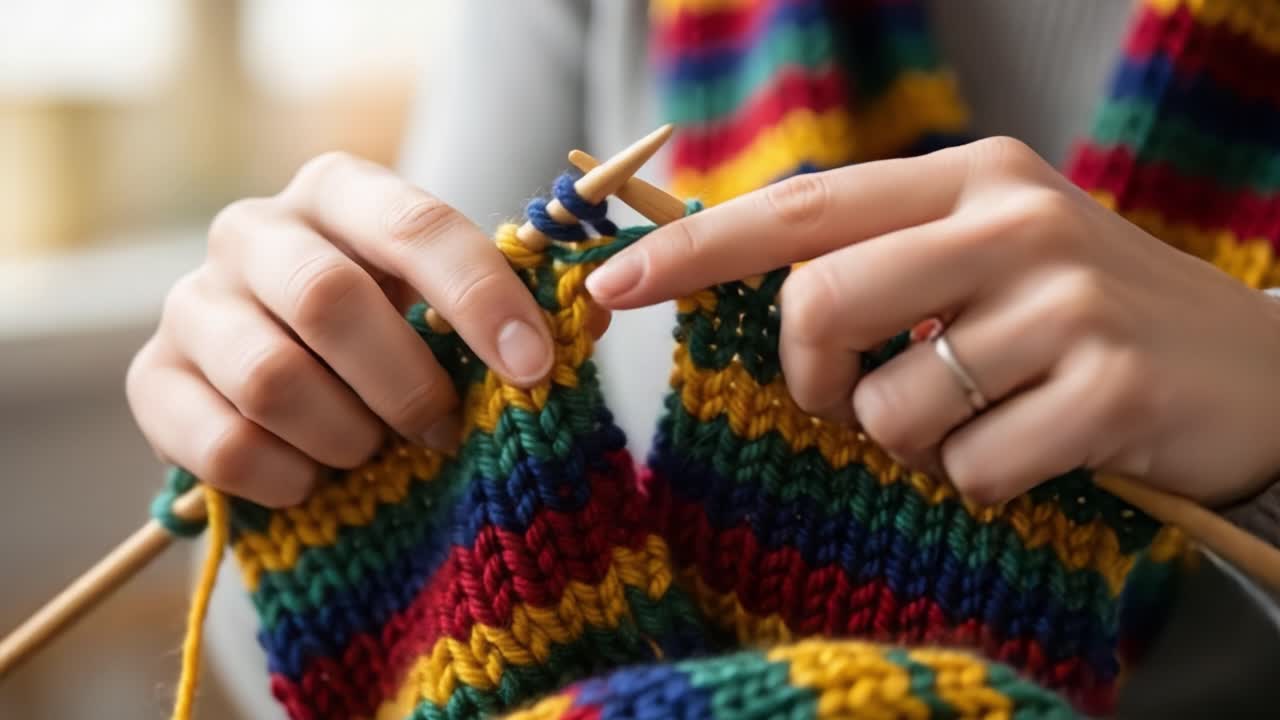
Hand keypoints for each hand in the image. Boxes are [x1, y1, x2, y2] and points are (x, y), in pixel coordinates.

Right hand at [128, 152, 593, 506]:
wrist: (290, 378)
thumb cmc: (394, 330)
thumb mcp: (455, 307)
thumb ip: (521, 308)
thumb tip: (590, 311)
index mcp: (339, 191)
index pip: (415, 225)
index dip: (482, 298)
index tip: (533, 367)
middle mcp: (253, 230)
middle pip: (329, 299)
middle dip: (406, 383)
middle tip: (443, 430)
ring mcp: (192, 303)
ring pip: (273, 378)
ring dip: (349, 435)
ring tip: (374, 450)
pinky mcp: (152, 381)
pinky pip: (223, 444)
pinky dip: (290, 478)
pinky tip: (316, 477)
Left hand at [587, 137, 1279, 505]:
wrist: (1249, 371)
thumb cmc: (1079, 318)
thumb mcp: (984, 256)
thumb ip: (879, 259)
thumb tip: (744, 291)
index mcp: (968, 178)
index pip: (800, 207)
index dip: (695, 247)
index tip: (613, 283)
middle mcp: (1013, 220)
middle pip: (819, 306)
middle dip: (812, 378)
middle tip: (853, 396)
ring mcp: (1065, 301)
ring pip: (891, 407)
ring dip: (911, 439)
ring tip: (980, 417)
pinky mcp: (1108, 386)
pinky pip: (971, 468)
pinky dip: (982, 480)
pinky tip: (1040, 448)